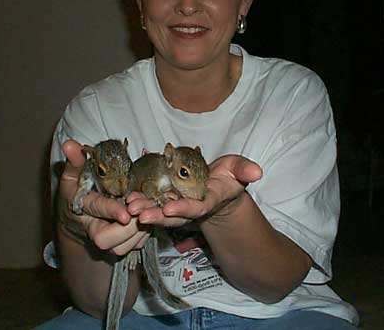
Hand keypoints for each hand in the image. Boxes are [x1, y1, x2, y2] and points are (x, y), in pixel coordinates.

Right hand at [58, 140, 149, 254]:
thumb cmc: (78, 191)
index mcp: (82, 207)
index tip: (126, 213)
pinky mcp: (122, 244)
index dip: (111, 211)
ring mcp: (108, 240)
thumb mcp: (74, 174)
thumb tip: (70, 144)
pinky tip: (150, 218)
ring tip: (149, 211)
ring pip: (124, 246)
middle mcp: (94, 228)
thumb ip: (74, 160)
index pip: (96, 210)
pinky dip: (146, 234)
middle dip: (129, 227)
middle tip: (143, 210)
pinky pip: (136, 245)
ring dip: (140, 230)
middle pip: (108, 239)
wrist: (79, 218)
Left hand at [126, 154, 261, 227]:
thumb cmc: (228, 177)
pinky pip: (153, 203)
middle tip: (139, 213)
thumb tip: (257, 171)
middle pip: (173, 215)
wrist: (217, 187)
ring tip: (129, 206)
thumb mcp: (238, 170)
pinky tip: (128, 197)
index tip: (170, 208)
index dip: (184, 209)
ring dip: (144, 209)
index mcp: (208, 201)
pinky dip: (142, 201)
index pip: (196, 208)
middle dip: (156, 214)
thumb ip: (244, 170)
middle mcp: (191, 208)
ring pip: (160, 211)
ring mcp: (178, 207)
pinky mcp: (168, 201)